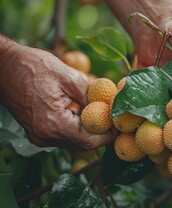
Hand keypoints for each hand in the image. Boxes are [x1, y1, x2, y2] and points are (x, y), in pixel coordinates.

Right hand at [0, 45, 114, 148]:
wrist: (4, 66)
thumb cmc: (34, 67)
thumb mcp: (69, 77)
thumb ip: (91, 97)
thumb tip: (109, 107)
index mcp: (53, 124)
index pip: (90, 141)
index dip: (108, 134)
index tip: (120, 124)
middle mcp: (45, 136)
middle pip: (82, 143)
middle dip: (100, 132)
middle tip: (114, 118)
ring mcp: (39, 136)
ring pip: (73, 140)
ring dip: (88, 129)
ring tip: (101, 112)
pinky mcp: (37, 131)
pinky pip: (62, 134)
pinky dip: (76, 126)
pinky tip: (83, 112)